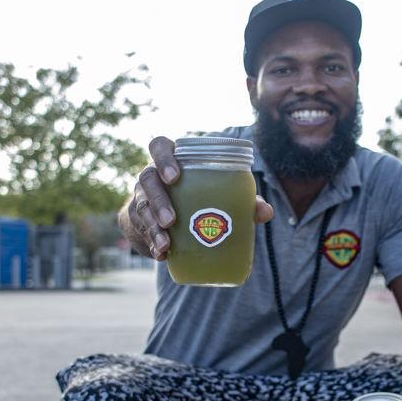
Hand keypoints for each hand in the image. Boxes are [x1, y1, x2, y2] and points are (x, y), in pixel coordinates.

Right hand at [130, 137, 273, 259]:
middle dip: (158, 200)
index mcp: (171, 161)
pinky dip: (150, 243)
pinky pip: (139, 230)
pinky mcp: (136, 221)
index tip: (175, 176)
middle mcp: (152, 176)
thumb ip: (242, 200)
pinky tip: (161, 254)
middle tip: (171, 220)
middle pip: (147, 180)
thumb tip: (266, 212)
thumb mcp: (219, 195)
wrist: (170, 220)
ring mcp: (140, 198)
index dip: (163, 158)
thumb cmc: (201, 198)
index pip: (159, 146)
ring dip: (152, 226)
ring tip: (166, 243)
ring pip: (140, 207)